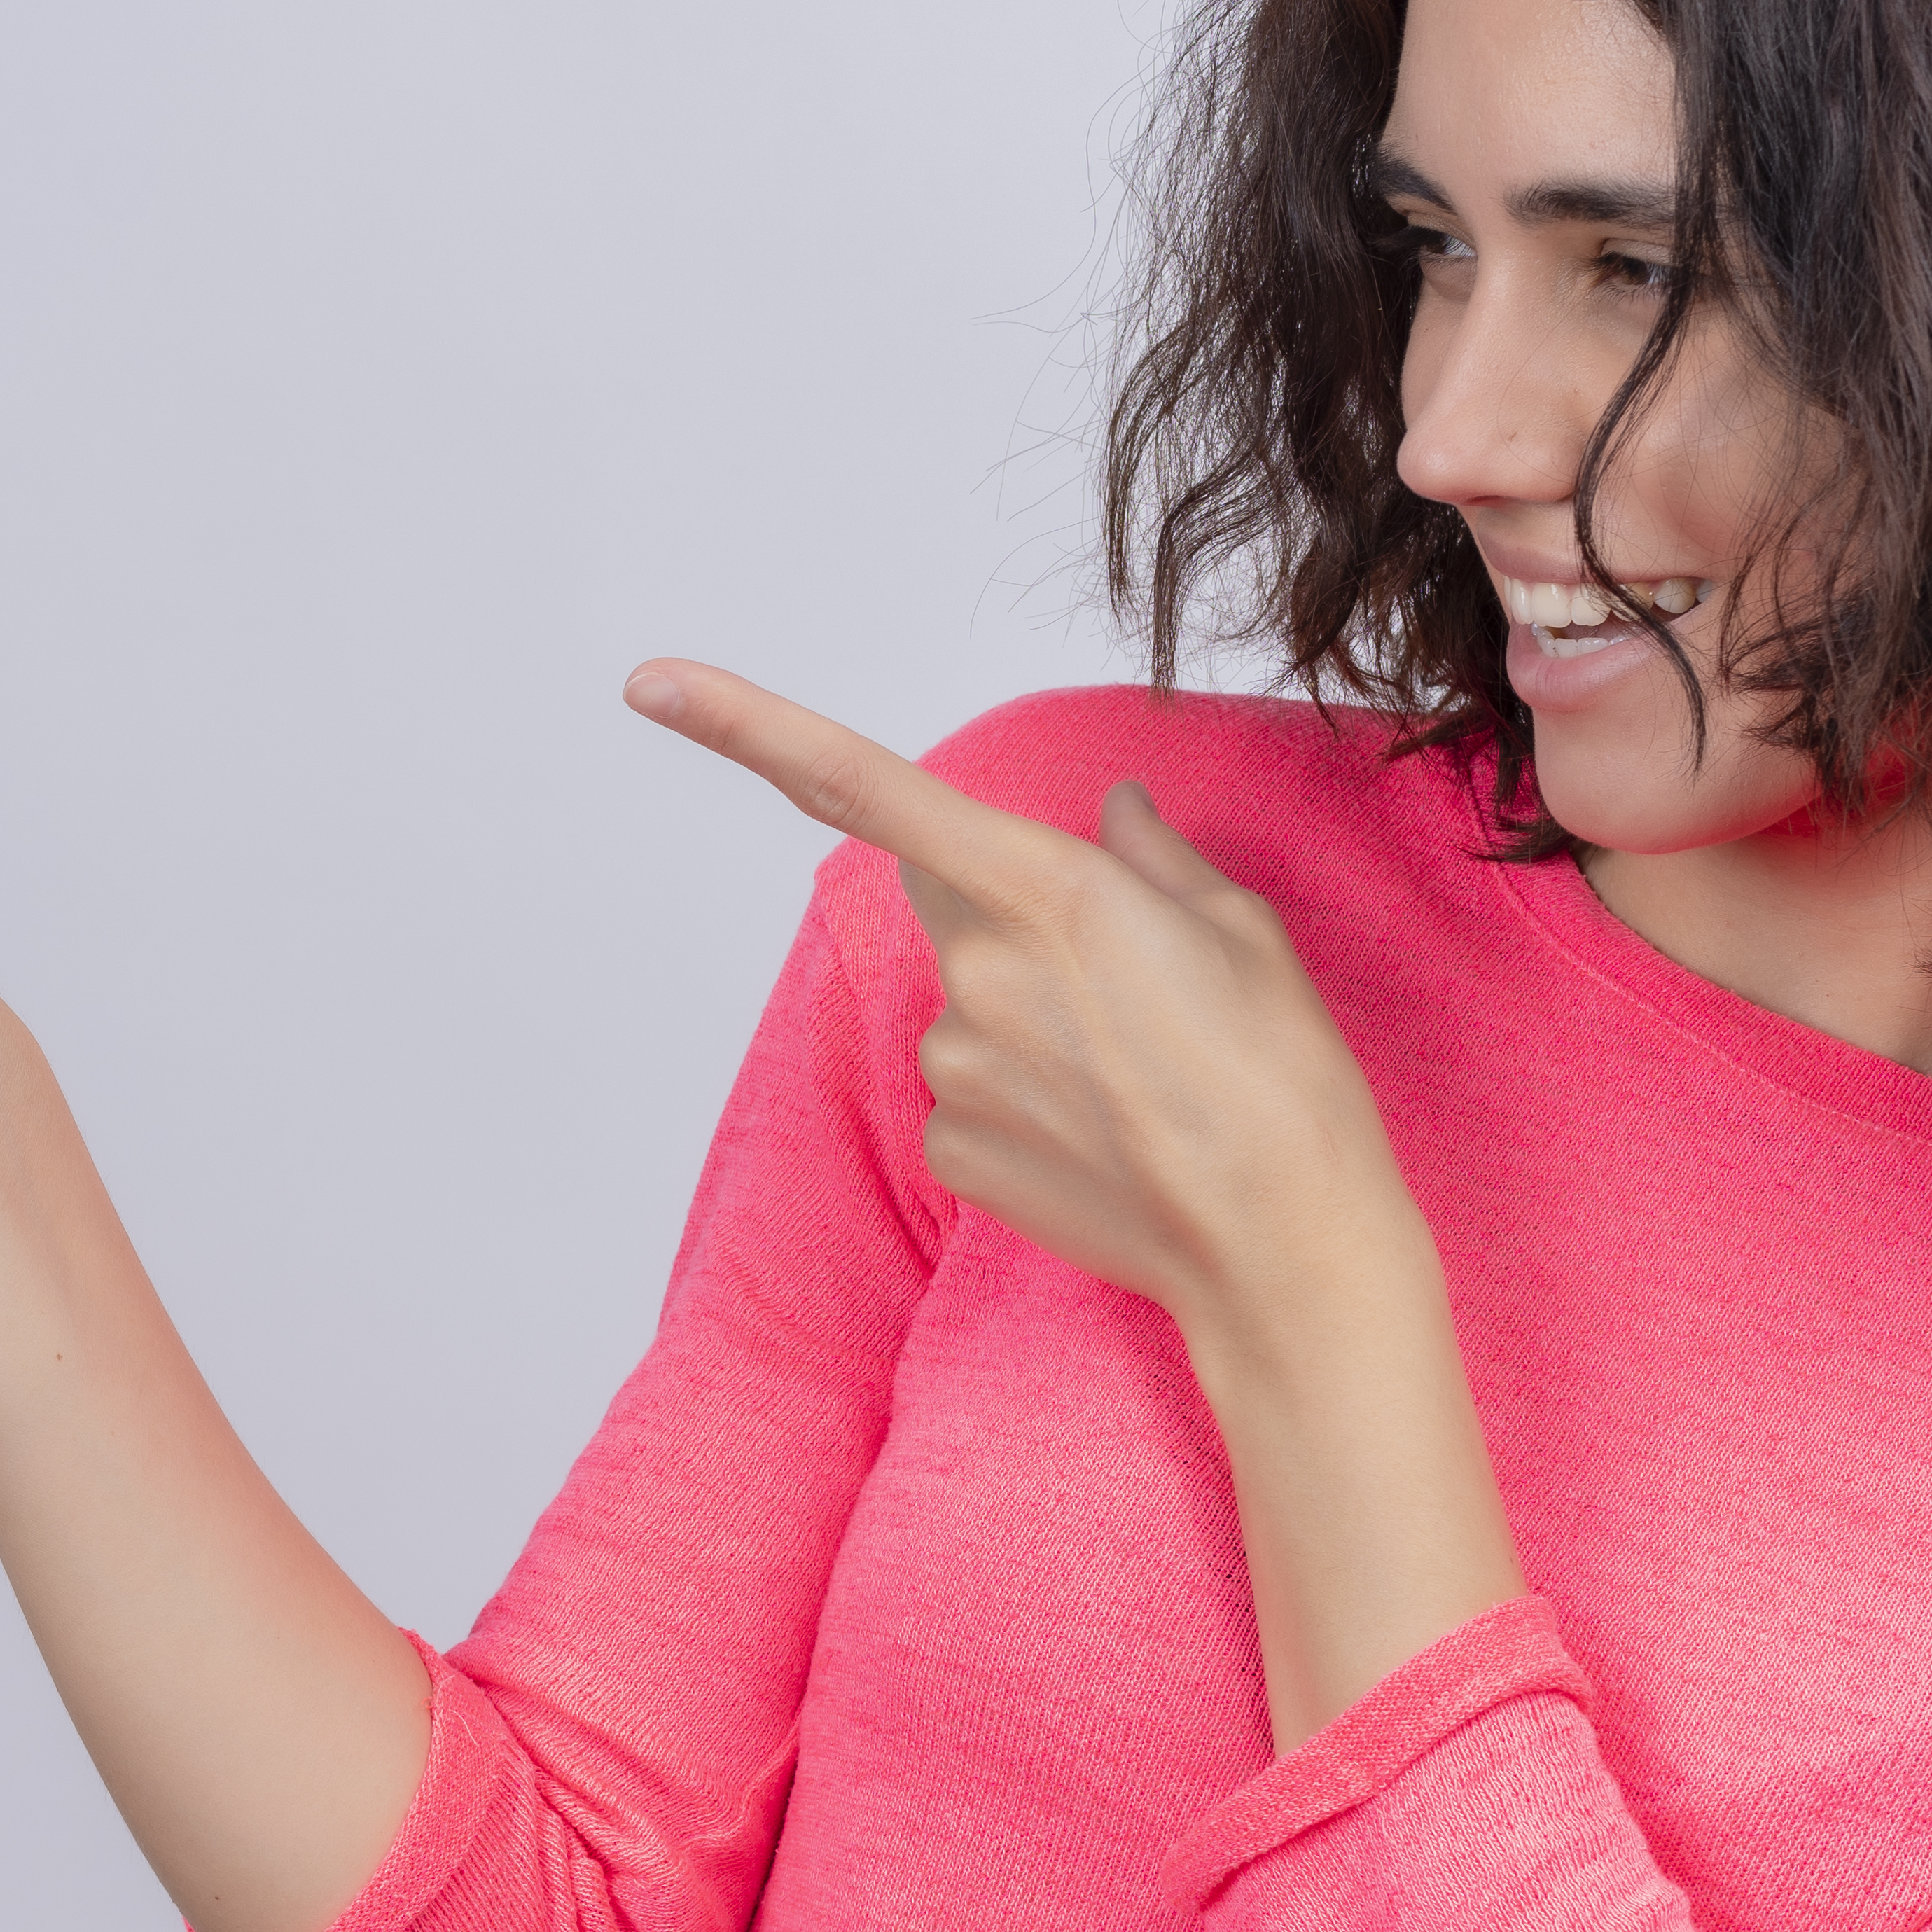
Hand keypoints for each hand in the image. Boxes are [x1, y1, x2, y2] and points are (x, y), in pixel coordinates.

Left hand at [618, 662, 1420, 1365]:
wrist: (1279, 1245)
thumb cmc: (1277, 1074)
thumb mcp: (1239, 930)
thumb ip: (1150, 860)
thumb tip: (1111, 818)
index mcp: (1044, 888)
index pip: (863, 786)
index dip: (747, 729)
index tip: (651, 686)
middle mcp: (975, 970)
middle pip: (946, 896)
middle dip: (1008, 908)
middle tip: (1122, 979)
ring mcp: (953, 1065)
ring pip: (966, 1005)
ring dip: (1028, 1018)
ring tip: (1133, 1074)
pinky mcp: (951, 1148)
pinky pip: (970, 1095)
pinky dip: (1025, 1103)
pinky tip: (1102, 1136)